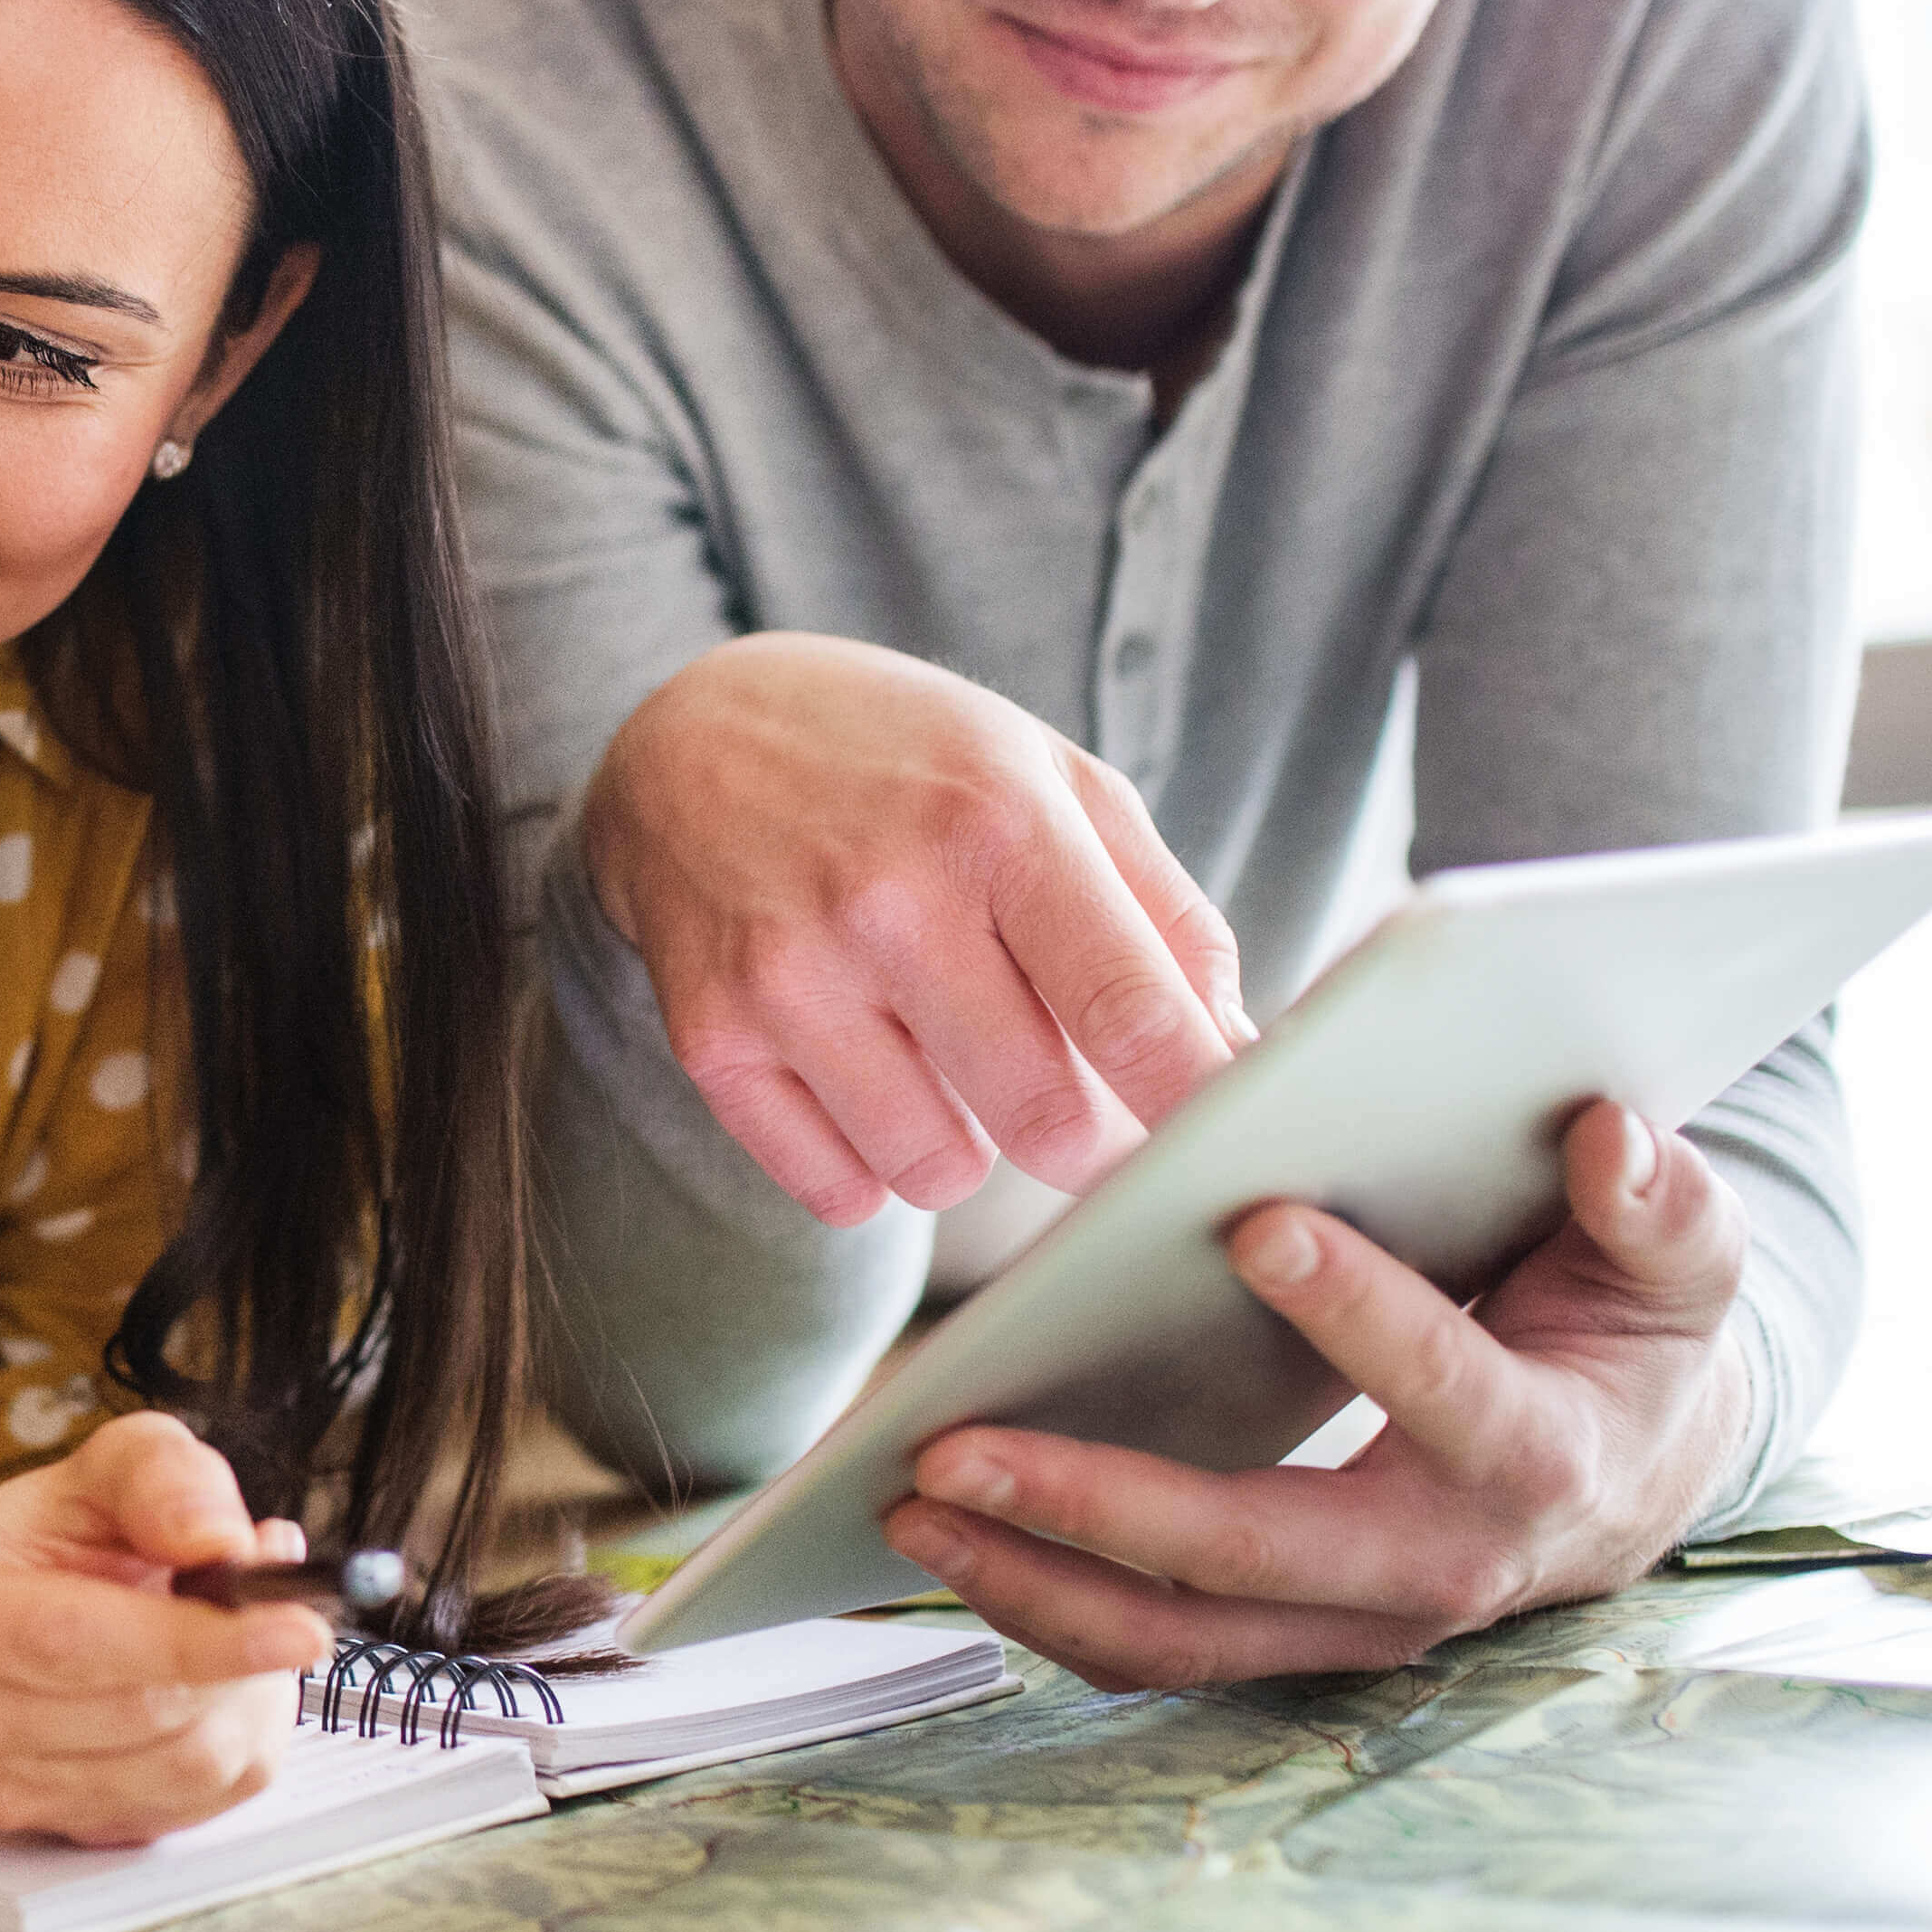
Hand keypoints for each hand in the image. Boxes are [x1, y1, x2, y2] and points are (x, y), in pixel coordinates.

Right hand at [0, 1411, 330, 1843]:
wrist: (7, 1607)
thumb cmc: (53, 1540)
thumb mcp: (107, 1467)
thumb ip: (164, 1478)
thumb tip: (218, 1539)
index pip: (73, 1640)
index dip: (195, 1641)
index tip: (299, 1626)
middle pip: (139, 1715)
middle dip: (236, 1660)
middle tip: (275, 1605)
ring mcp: (0, 1788)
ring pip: (180, 1769)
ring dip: (245, 1701)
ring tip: (236, 1639)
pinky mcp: (64, 1831)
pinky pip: (195, 1806)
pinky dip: (235, 1742)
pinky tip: (214, 1691)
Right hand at [581, 633, 1252, 1225]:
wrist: (692, 738)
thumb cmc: (909, 764)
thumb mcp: (1056, 782)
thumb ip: (1167, 918)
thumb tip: (1239, 1063)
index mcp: (998, 821)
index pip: (1130, 1012)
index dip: (1199, 1105)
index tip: (1230, 1146)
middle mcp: (887, 898)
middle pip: (1046, 1121)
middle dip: (1091, 1143)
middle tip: (1086, 1108)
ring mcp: (787, 975)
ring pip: (937, 1173)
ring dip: (968, 1148)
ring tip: (945, 1062)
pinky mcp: (711, 1037)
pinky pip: (837, 1193)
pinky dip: (871, 1165)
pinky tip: (866, 1081)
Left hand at [879, 1101, 1755, 1687]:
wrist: (1643, 1467)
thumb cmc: (1634, 1337)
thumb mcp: (1677, 1262)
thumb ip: (1661, 1202)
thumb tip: (1608, 1133)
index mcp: (1542, 1458)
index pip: (1451, 1392)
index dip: (1362, 1315)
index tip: (1255, 1222)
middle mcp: (1444, 1570)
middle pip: (1257, 1553)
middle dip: (1100, 1505)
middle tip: (955, 1450)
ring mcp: (1359, 1624)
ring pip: (1181, 1636)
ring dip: (1033, 1582)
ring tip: (905, 1504)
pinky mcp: (1293, 1638)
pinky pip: (1155, 1649)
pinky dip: (1043, 1608)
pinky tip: (945, 1543)